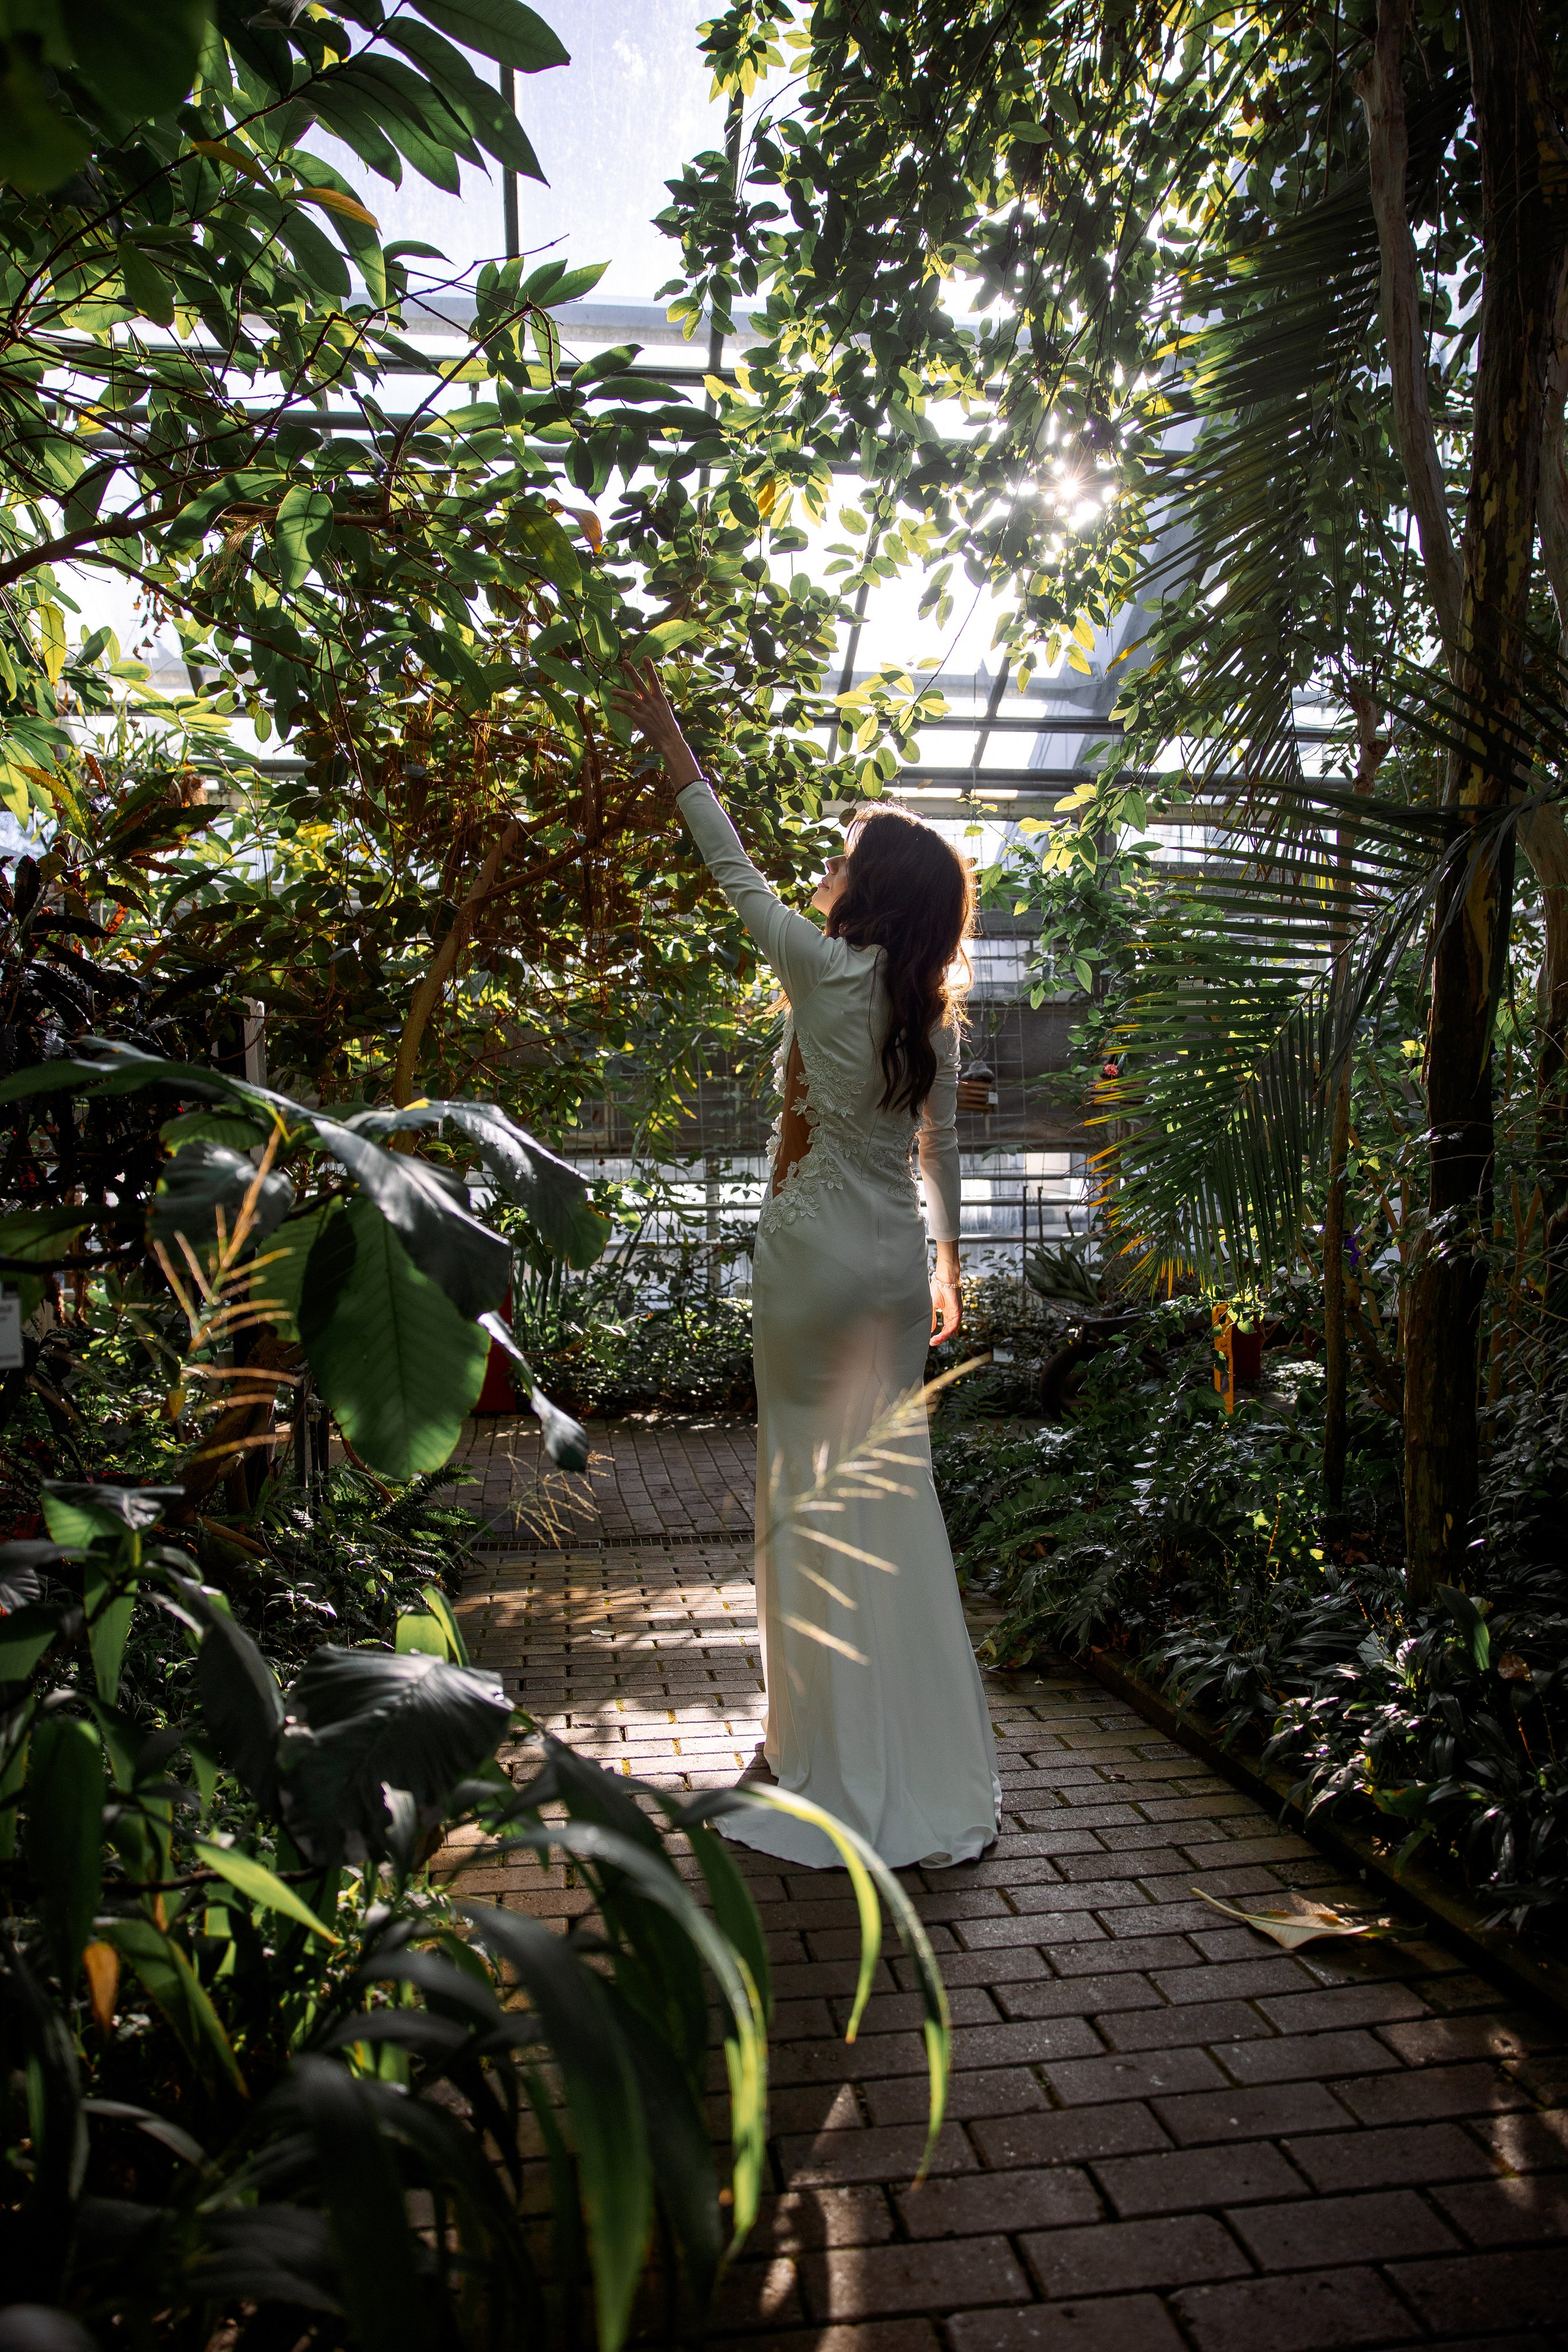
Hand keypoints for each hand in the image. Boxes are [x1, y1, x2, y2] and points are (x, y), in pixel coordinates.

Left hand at [609, 657, 701, 788]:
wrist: (671, 742)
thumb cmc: (671, 731)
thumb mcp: (667, 715)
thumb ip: (659, 708)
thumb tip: (655, 707)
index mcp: (661, 700)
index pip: (654, 680)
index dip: (649, 668)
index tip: (645, 657)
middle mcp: (653, 702)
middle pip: (640, 683)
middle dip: (632, 671)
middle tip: (625, 661)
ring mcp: (646, 710)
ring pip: (630, 695)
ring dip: (620, 692)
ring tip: (612, 691)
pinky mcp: (640, 719)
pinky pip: (626, 710)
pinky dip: (618, 707)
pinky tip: (612, 705)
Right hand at [930, 1272, 961, 1344]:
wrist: (944, 1278)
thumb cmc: (937, 1287)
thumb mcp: (932, 1305)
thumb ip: (932, 1317)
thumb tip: (931, 1329)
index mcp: (947, 1311)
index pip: (944, 1326)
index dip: (938, 1334)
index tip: (930, 1339)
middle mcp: (952, 1313)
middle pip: (948, 1330)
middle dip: (940, 1338)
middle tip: (931, 1343)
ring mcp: (956, 1313)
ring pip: (951, 1329)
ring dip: (943, 1337)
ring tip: (934, 1341)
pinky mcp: (958, 1311)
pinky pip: (953, 1326)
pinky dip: (946, 1332)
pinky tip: (939, 1336)